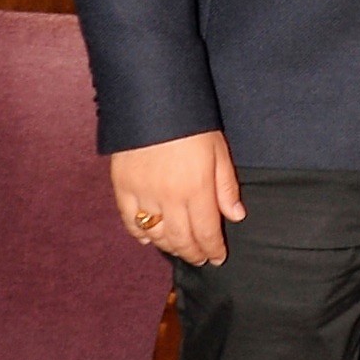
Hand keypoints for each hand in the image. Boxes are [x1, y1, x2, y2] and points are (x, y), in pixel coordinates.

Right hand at [110, 131, 244, 266]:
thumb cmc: (192, 124)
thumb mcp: (219, 151)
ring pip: (155, 234)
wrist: (152, 102)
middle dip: (193, 253)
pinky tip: (149, 239)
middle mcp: (169, 198)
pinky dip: (140, 233)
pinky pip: (130, 221)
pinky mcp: (122, 188)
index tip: (218, 257)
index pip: (206, 232)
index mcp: (196, 189)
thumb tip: (236, 216)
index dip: (213, 249)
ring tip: (180, 249)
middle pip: (181, 239)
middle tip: (201, 258)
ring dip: (169, 246)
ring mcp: (143, 195)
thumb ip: (226, 187)